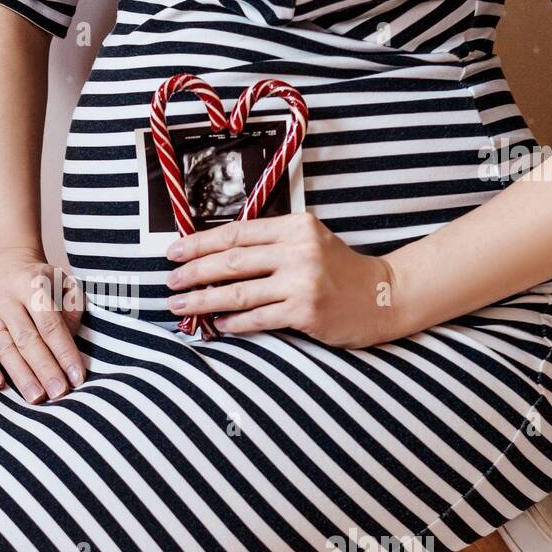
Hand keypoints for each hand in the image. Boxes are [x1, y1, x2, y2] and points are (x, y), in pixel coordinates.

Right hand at [0, 247, 85, 401]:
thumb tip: (71, 339)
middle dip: (45, 369)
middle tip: (59, 393)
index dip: (64, 353)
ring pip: (4, 347)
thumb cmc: (42, 282)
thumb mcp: (63, 282)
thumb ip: (73, 307)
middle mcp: (5, 297)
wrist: (4, 264)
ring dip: (20, 375)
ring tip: (36, 397)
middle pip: (27, 339)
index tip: (77, 378)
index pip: (50, 325)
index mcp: (31, 284)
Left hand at [165, 214, 403, 348]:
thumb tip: (213, 255)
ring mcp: (303, 281)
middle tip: (170, 283)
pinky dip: (234, 322)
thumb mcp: (307, 242)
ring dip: (204, 301)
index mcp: (294, 226)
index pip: (236, 232)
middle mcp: (298, 249)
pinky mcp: (306, 311)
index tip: (174, 252)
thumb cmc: (336, 271)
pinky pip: (258, 318)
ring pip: (239, 292)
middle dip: (194, 272)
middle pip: (232, 261)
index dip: (200, 243)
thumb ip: (269, 243)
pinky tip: (218, 325)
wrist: (381, 297)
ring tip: (180, 307)